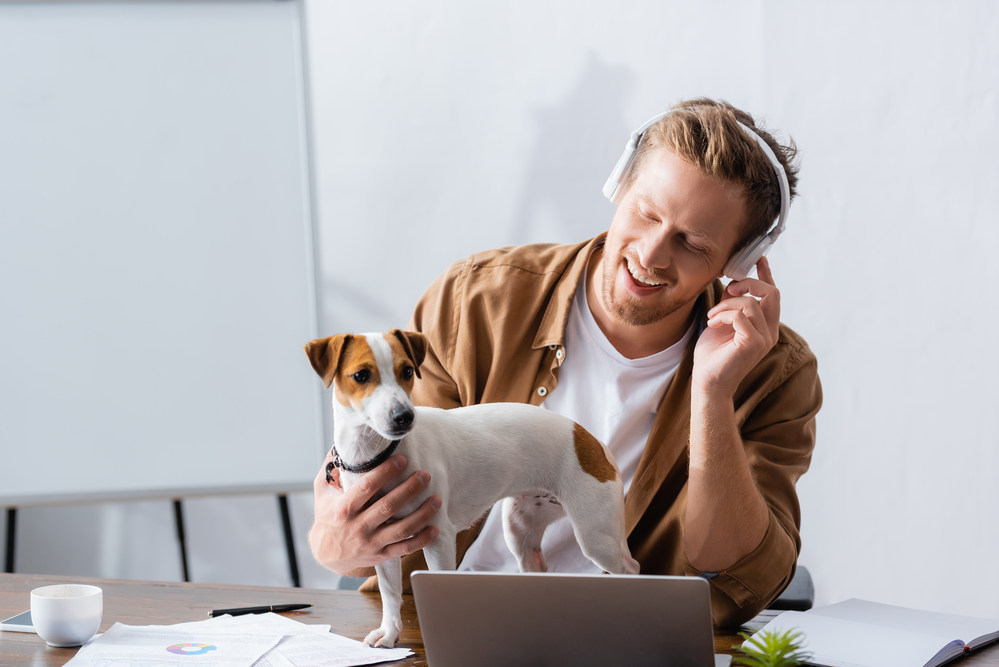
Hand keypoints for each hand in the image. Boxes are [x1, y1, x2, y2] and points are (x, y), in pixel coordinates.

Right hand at [308, 451, 440, 575]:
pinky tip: (434, 529)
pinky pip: (404, 549)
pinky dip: (421, 540)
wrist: (326, 554)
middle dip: (409, 489)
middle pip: (388, 506)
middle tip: (425, 475)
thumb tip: (341, 445)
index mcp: (344, 508)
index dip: (385, 472)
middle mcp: (358, 526)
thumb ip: (330, 468)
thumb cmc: (327, 517)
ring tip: (436, 500)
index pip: (367, 487)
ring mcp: (371, 543)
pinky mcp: (381, 555)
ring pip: (401, 529)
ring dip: (421, 514)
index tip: (402, 460)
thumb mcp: (322, 492)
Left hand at [692, 257, 779, 397]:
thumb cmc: (712, 355)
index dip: (766, 274)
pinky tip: (712, 323)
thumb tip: (732, 283)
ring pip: (751, 303)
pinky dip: (723, 314)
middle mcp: (770, 332)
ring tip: (712, 316)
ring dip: (726, 304)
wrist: (707, 382)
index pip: (772, 295)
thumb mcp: (722, 322)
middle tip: (729, 289)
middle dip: (749, 283)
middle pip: (772, 293)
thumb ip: (731, 304)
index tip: (759, 258)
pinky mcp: (753, 343)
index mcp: (765, 327)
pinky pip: (741, 315)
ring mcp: (764, 338)